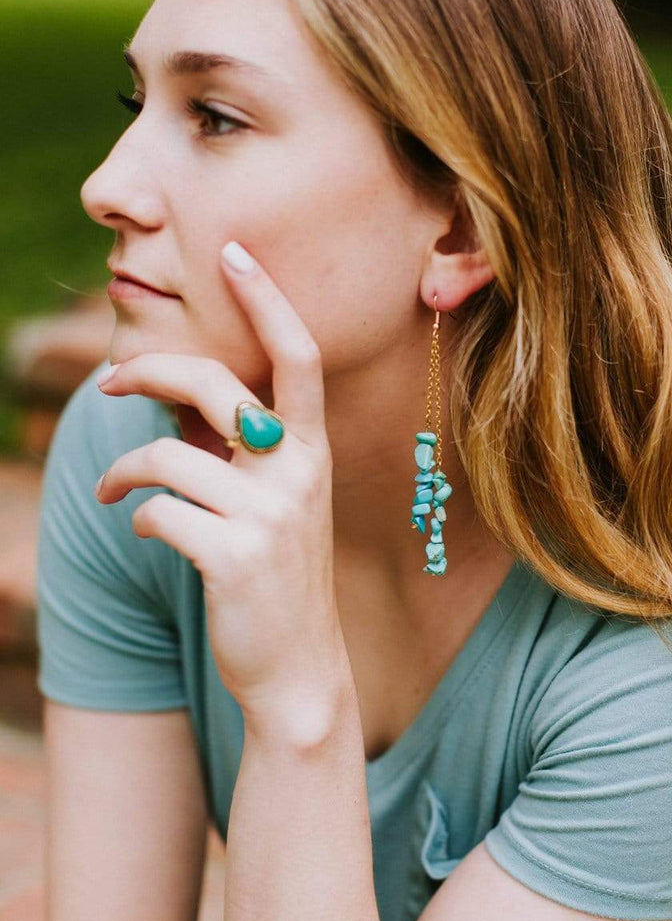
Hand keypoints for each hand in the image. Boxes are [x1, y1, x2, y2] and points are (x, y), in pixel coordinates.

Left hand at [94, 242, 351, 733]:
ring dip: (125, 471)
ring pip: (166, 456)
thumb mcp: (274, 502)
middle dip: (150, 370)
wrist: (299, 668)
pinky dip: (139, 518)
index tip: (235, 252)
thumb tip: (171, 396)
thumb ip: (238, 447)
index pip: (297, 357)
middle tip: (110, 383)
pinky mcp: (232, 557)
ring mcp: (269, 516)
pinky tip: (149, 533)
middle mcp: (298, 472)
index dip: (268, 299)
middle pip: (214, 384)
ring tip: (115, 489)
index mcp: (312, 451)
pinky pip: (157, 512)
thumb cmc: (278, 574)